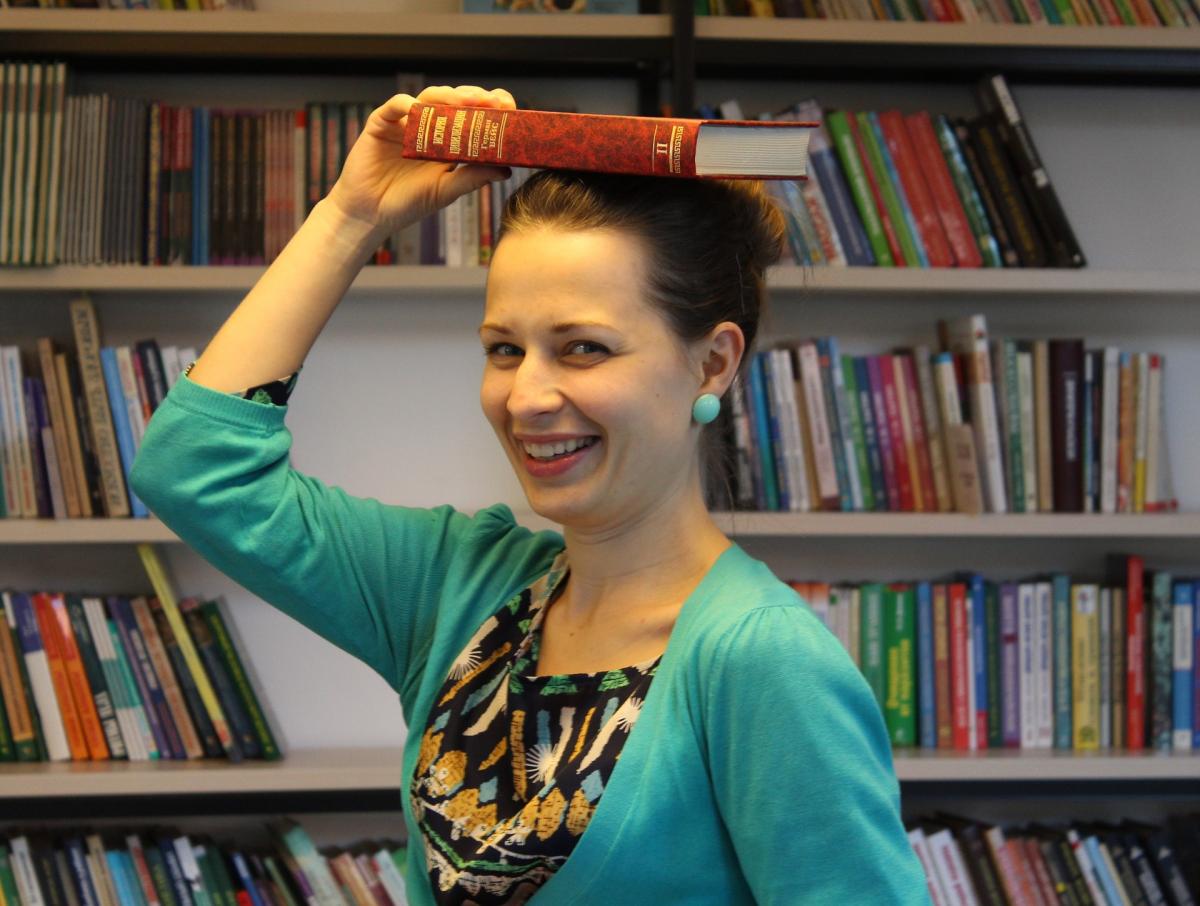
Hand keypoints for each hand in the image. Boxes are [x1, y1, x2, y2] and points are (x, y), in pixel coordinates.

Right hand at [325, 84, 516, 235]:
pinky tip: (419, 107)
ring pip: (430, 98)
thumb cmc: (407, 204)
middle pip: (455, 103)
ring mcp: (406, 122)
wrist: (370, 214)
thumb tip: (506, 170)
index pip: (474, 118)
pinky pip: (396, 106)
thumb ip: (472, 178)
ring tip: (465, 102)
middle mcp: (429, 128)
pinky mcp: (382, 122)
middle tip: (493, 102)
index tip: (510, 110)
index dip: (491, 111)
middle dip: (476, 98)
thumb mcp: (444, 192)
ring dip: (449, 96)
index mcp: (448, 143)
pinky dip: (408, 103)